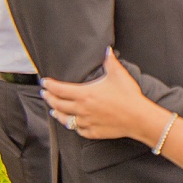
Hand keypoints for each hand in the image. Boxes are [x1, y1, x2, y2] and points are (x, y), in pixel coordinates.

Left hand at [39, 49, 159, 142]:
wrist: (137, 117)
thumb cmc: (128, 96)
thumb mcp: (118, 74)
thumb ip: (110, 61)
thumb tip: (107, 50)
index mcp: (84, 94)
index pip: (59, 89)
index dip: (49, 85)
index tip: (45, 82)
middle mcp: (82, 109)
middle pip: (58, 104)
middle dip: (49, 98)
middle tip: (45, 94)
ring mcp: (86, 122)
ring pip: (65, 119)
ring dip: (57, 113)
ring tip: (53, 110)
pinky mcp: (93, 132)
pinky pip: (78, 130)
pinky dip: (73, 126)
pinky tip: (71, 123)